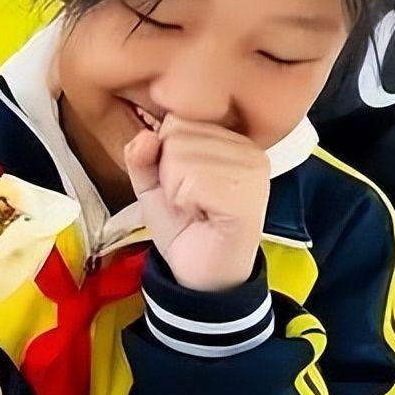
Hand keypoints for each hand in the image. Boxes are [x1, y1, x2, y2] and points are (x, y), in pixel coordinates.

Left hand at [124, 114, 269, 291]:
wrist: (199, 273)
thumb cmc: (182, 226)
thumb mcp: (151, 185)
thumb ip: (141, 156)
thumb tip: (145, 135)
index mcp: (230, 140)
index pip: (177, 121)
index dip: (164, 157)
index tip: (181, 184)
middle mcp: (248, 148)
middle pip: (177, 134)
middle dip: (168, 172)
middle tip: (188, 199)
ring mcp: (253, 170)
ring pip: (182, 155)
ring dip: (175, 189)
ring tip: (195, 207)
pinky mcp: (249, 195)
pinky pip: (194, 179)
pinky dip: (185, 200)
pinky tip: (202, 213)